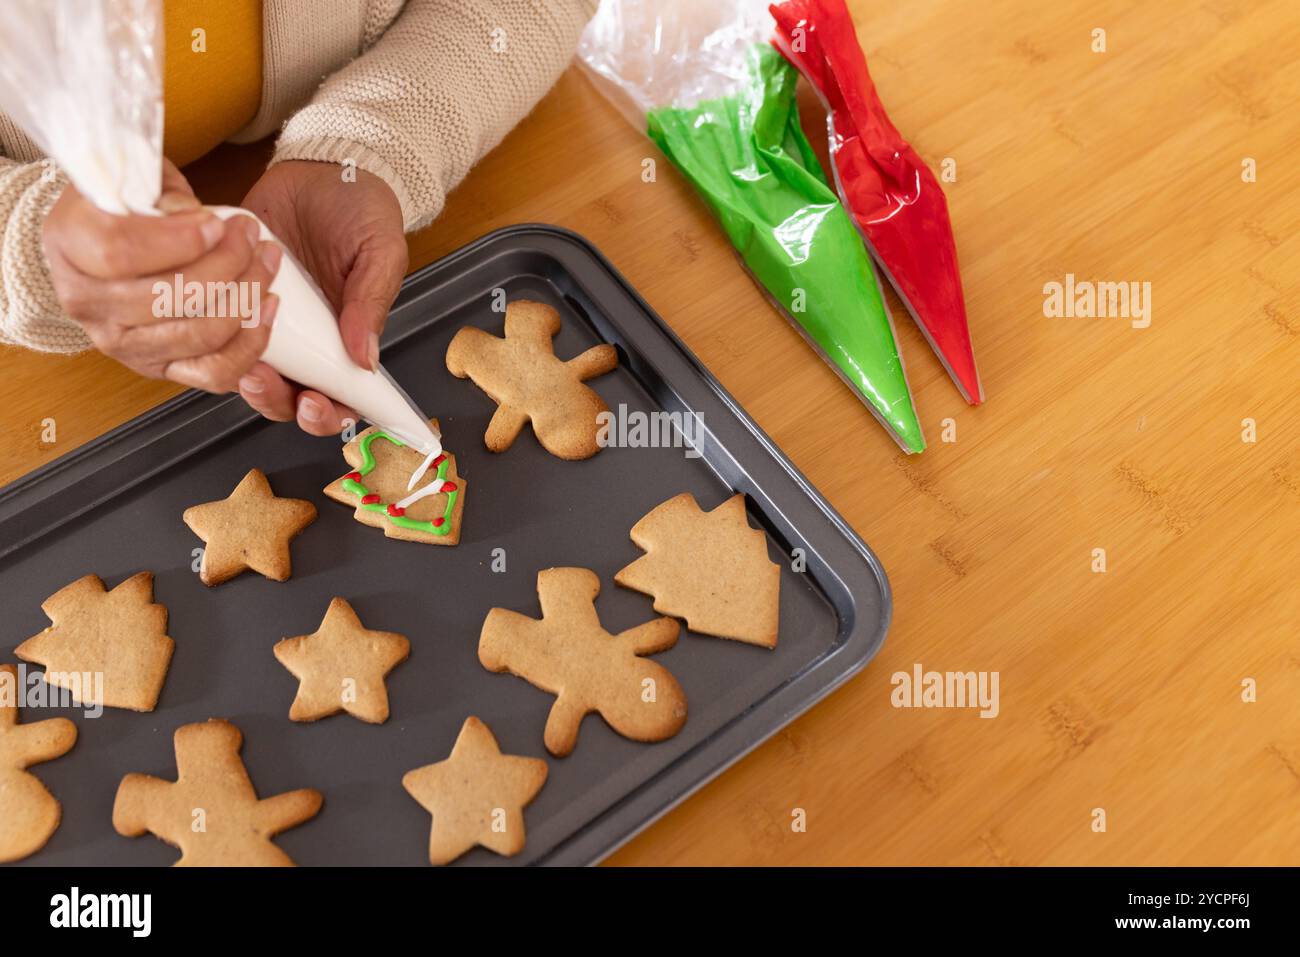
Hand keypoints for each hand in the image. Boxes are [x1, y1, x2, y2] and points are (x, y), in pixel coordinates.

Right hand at [44, 160, 281, 391]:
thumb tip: (192, 214)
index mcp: (69, 245)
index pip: (119, 252)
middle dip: (226, 264)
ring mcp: (123, 343)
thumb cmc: (131, 204)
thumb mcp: (137, 176)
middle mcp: (87, 303)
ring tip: (266, 261)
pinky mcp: (159, 369)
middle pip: (167, 297)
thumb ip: (162, 190)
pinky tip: (267, 308)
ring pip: (198, 334)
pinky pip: (213, 373)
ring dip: (246, 298)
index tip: (216, 223)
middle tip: (250, 235)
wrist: (115, 240)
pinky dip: (250, 345)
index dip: (178, 240)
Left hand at [238, 160, 407, 435]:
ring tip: (243, 356)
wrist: (322, 164)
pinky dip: (213, 331)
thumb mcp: (380, 252)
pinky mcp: (232, 293)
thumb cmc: (360, 208)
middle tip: (267, 382)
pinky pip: (214, 328)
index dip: (325, 415)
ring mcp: (268, 319)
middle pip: (287, 397)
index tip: (314, 405)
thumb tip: (365, 356)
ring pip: (246, 370)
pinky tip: (219, 315)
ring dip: (242, 374)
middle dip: (276, 400)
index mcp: (348, 339)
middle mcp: (306, 339)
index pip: (340, 397)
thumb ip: (371, 303)